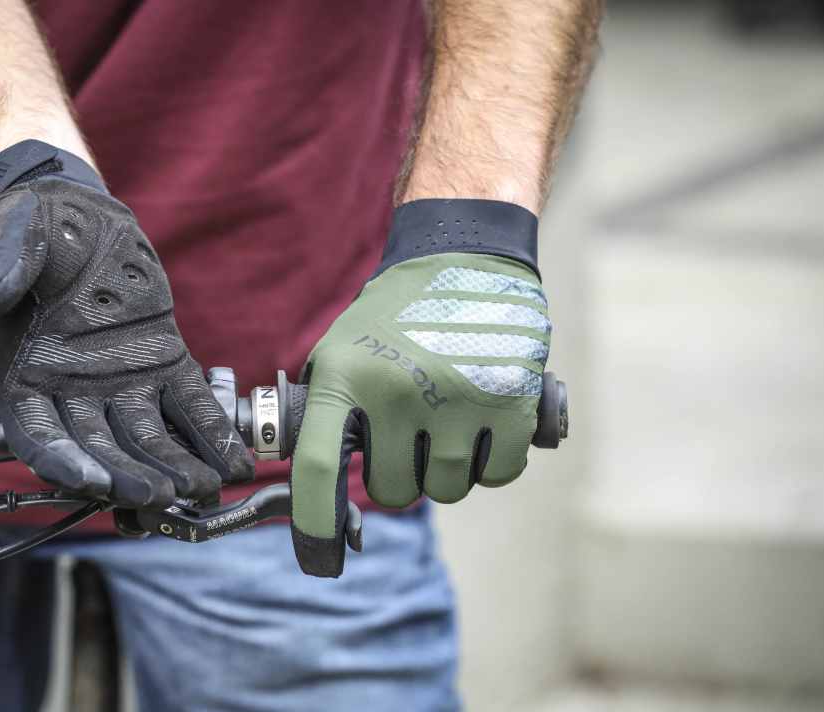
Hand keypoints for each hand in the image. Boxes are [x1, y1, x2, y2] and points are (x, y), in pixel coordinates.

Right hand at [0, 140, 252, 506]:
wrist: (77, 212)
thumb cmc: (34, 228)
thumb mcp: (15, 239)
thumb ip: (2, 269)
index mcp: (26, 375)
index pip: (40, 436)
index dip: (64, 461)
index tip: (91, 479)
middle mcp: (74, 392)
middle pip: (100, 449)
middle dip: (128, 475)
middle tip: (156, 495)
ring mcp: (122, 382)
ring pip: (148, 437)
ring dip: (174, 465)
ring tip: (202, 488)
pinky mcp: (163, 364)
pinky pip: (189, 406)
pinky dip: (211, 433)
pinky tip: (234, 461)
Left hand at [290, 199, 549, 575]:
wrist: (463, 257)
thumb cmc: (395, 314)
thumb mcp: (340, 350)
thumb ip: (328, 412)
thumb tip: (313, 485)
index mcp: (346, 377)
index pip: (319, 470)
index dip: (314, 526)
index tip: (320, 559)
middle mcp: (398, 390)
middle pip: (392, 490)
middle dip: (399, 476)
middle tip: (408, 439)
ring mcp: (456, 398)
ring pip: (446, 489)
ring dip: (444, 470)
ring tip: (446, 422)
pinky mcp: (511, 402)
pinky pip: (497, 475)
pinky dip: (491, 463)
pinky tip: (483, 426)